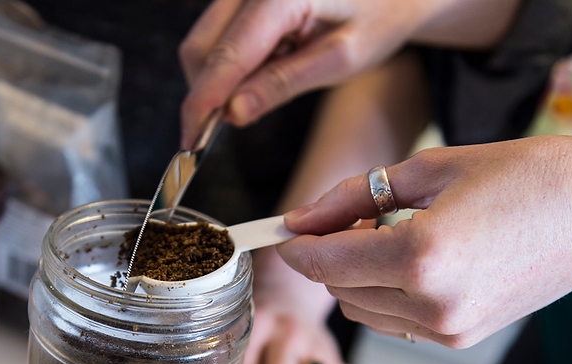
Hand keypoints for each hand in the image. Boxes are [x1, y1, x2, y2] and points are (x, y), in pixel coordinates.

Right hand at [178, 0, 519, 146]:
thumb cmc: (380, 15)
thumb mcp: (340, 59)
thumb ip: (282, 85)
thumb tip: (234, 113)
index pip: (226, 57)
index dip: (202, 104)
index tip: (191, 140)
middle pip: (201, 47)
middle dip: (206, 94)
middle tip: (226, 128)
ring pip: (205, 41)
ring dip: (220, 77)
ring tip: (266, 85)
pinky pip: (220, 32)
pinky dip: (232, 61)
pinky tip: (267, 65)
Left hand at [277, 135, 571, 347]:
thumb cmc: (528, 177)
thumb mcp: (430, 169)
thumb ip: (354, 196)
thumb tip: (302, 216)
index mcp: (421, 254)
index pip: (326, 262)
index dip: (296, 246)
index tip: (284, 231)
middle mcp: (431, 302)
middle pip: (340, 289)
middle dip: (330, 257)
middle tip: (348, 220)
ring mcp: (448, 328)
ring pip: (364, 311)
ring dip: (357, 278)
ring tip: (390, 236)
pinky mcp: (461, 338)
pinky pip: (397, 322)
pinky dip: (387, 295)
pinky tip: (414, 262)